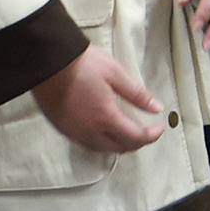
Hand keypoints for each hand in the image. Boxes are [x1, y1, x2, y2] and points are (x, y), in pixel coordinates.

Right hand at [29, 46, 166, 154]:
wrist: (48, 61)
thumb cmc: (84, 64)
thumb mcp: (116, 73)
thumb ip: (137, 94)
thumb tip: (157, 109)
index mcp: (105, 117)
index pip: (134, 137)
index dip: (151, 136)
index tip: (160, 128)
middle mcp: (89, 131)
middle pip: (118, 148)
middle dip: (136, 143)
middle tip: (147, 132)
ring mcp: (73, 132)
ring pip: (101, 149)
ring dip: (118, 145)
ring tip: (129, 134)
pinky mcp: (62, 128)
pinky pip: (86, 144)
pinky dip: (102, 143)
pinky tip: (106, 132)